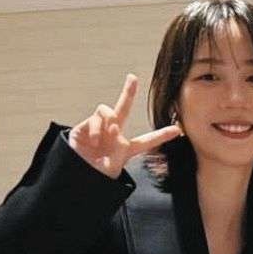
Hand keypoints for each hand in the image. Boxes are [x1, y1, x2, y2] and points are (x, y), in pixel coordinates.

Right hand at [67, 75, 181, 178]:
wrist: (75, 176)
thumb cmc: (95, 176)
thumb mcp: (111, 169)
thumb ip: (116, 149)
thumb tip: (113, 127)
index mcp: (125, 149)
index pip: (147, 141)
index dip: (161, 136)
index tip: (177, 130)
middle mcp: (113, 135)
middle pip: (123, 109)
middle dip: (128, 93)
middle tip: (132, 77)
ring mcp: (98, 129)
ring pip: (108, 111)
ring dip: (111, 120)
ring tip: (111, 133)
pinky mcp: (84, 127)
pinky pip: (95, 119)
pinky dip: (96, 129)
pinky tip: (93, 142)